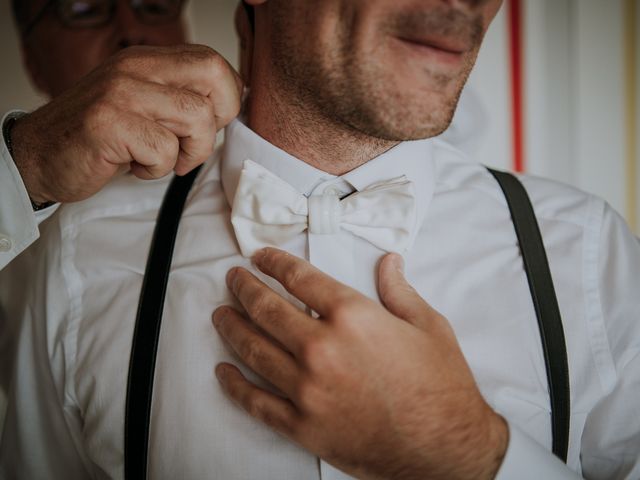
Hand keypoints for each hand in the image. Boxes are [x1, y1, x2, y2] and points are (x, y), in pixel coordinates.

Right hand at [11, 44, 241, 203]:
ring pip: (196, 117)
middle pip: (214, 76)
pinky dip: (158, 170)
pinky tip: (135, 167)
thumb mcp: (142, 106)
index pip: (213, 62)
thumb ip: (178, 99)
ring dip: (189, 152)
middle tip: (192, 143)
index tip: (207, 125)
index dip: (226, 99)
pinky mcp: (108, 124)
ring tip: (161, 160)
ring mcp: (120, 93)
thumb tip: (228, 108)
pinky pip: (164, 150)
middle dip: (218, 119)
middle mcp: (134, 68)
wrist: (38, 156)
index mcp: (147, 61)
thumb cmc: (98, 137)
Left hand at [213, 248, 507, 479]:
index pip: (300, 278)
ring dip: (232, 328)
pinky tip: (223, 372)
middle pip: (267, 309)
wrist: (445, 450)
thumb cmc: (440, 387)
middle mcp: (322, 348)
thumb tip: (389, 262)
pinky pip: (256, 402)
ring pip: (254, 350)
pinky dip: (235, 386)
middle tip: (234, 279)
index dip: (275, 262)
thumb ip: (399, 290)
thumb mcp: (428, 326)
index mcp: (352, 317)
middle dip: (245, 288)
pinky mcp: (302, 425)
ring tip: (221, 314)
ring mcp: (307, 389)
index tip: (261, 257)